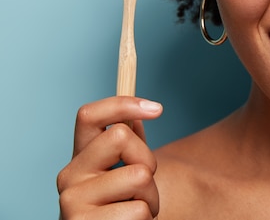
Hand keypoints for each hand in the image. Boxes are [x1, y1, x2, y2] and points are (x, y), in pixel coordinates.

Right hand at [57, 96, 162, 219]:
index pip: (88, 115)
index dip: (123, 104)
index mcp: (80, 158)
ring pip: (138, 175)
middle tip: (143, 182)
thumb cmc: (124, 206)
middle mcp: (68, 177)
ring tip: (138, 209)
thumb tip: (142, 111)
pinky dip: (146, 218)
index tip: (157, 109)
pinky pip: (138, 211)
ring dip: (151, 195)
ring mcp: (72, 204)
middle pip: (121, 137)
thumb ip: (131, 143)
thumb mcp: (127, 170)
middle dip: (147, 158)